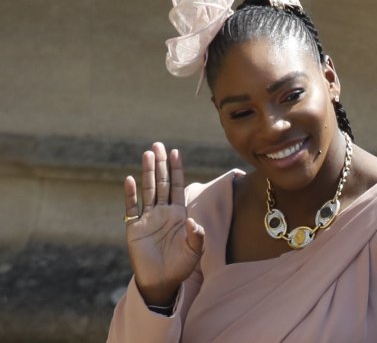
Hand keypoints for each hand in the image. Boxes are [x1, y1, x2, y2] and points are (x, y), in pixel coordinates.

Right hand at [123, 142, 204, 305]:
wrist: (161, 281)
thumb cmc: (180, 266)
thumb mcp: (195, 251)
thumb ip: (197, 236)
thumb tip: (193, 222)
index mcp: (179, 214)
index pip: (177, 186)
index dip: (176, 169)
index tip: (175, 152)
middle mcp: (163, 212)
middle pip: (161, 182)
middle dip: (160, 164)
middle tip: (158, 144)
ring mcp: (148, 218)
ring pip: (147, 190)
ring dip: (147, 173)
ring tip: (147, 154)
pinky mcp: (135, 228)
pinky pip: (131, 208)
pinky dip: (130, 195)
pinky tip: (129, 180)